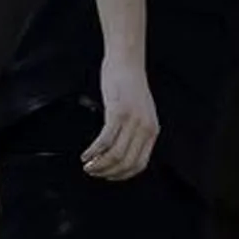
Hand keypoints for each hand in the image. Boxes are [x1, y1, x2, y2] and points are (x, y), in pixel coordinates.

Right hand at [81, 62, 159, 179]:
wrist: (127, 61)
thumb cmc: (130, 84)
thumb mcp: (141, 111)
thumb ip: (136, 131)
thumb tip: (122, 152)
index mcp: (152, 130)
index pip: (140, 164)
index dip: (122, 175)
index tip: (109, 176)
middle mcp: (145, 128)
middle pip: (126, 163)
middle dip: (107, 173)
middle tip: (93, 173)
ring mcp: (132, 121)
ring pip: (114, 155)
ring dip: (98, 165)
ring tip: (88, 166)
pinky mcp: (118, 113)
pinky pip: (104, 141)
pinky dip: (93, 151)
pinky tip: (86, 154)